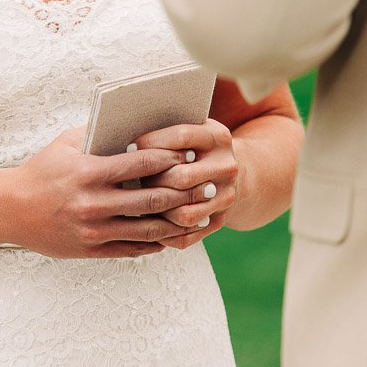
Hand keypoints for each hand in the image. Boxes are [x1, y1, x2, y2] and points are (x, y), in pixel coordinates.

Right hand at [2, 126, 221, 259]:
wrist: (10, 209)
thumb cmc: (41, 170)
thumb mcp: (66, 144)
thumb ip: (99, 134)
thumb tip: (133, 121)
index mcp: (89, 172)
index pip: (141, 163)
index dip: (169, 158)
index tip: (188, 154)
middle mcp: (94, 202)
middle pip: (152, 199)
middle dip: (183, 192)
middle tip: (206, 186)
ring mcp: (93, 230)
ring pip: (147, 229)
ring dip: (176, 222)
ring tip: (196, 215)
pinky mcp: (90, 250)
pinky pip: (131, 249)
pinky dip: (154, 243)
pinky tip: (169, 235)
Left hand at [134, 119, 238, 250]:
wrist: (239, 172)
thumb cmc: (198, 148)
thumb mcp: (193, 131)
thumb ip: (168, 132)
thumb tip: (128, 143)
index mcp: (218, 137)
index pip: (181, 137)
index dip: (151, 142)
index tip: (130, 148)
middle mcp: (226, 167)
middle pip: (182, 177)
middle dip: (152, 180)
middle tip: (132, 179)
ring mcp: (226, 196)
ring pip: (184, 213)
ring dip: (157, 211)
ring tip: (139, 203)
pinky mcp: (221, 220)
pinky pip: (187, 235)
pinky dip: (163, 234)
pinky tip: (147, 224)